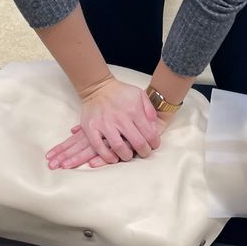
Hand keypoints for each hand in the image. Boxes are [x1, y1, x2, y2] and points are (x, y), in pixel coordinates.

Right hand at [45, 78, 160, 168]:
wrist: (98, 87)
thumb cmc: (121, 92)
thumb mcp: (140, 95)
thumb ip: (150, 110)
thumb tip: (155, 127)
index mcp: (134, 111)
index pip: (149, 134)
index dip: (154, 143)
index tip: (153, 145)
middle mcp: (120, 118)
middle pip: (137, 143)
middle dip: (144, 152)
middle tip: (144, 153)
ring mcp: (105, 124)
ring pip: (118, 147)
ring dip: (126, 156)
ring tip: (128, 156)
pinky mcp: (91, 128)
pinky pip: (99, 147)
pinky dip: (107, 156)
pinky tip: (113, 158)